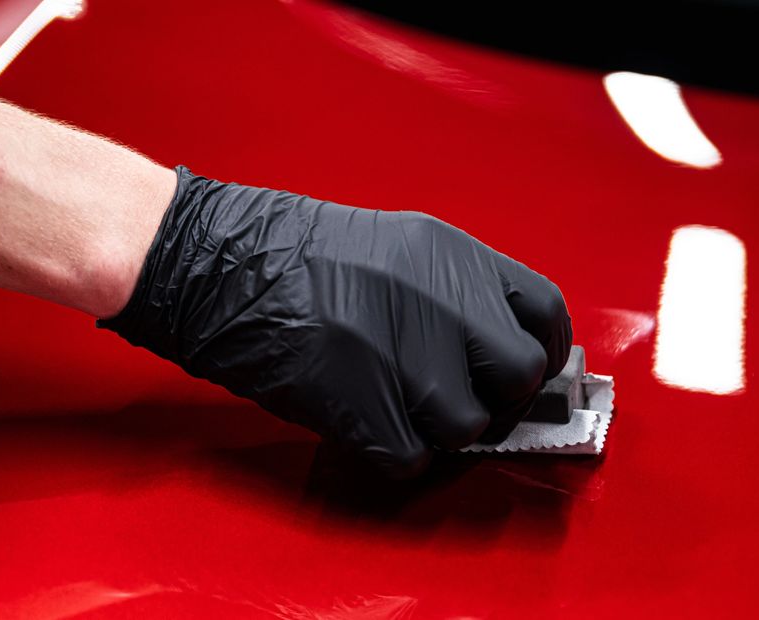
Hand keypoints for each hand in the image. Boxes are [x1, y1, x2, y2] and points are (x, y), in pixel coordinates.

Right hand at [101, 167, 571, 477]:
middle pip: (519, 374)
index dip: (541, 352)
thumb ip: (454, 292)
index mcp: (452, 254)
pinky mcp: (362, 401)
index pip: (544, 312)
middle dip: (498, 398)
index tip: (523, 374)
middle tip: (460, 399)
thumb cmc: (289, 254)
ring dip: (440, 431)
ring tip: (397, 409)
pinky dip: (393, 455)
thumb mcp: (395, 247)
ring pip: (468, 425)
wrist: (214, 261)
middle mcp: (440, 299)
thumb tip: (494, 351)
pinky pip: (411, 457)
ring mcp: (404, 351)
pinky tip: (365, 426)